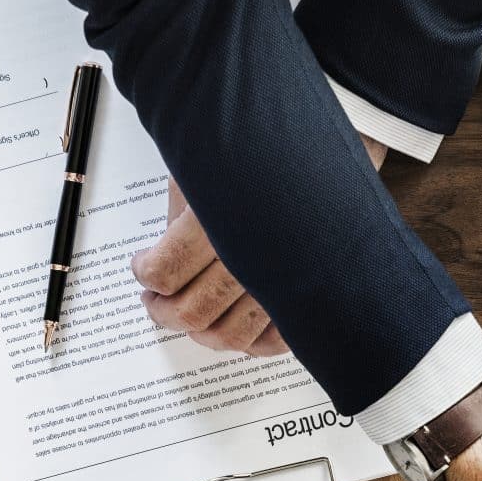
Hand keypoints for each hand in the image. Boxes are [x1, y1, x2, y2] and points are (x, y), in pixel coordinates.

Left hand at [131, 135, 387, 355]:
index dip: (146, 274)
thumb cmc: (269, 144)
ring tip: (189, 315)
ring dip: (202, 332)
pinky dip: (249, 343)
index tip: (142, 267)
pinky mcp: (309, 295)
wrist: (339, 137)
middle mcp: (255, 258)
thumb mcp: (209, 166)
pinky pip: (274, 342)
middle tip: (154, 301)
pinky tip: (234, 325)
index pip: (166, 272)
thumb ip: (184, 216)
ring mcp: (285, 283)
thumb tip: (164, 258)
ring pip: (231, 336)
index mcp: (221, 220)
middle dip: (164, 312)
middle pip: (194, 313)